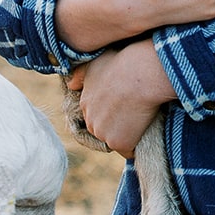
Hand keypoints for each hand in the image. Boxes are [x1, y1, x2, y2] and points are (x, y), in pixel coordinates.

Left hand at [66, 38, 176, 158]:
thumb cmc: (122, 64)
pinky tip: (143, 130)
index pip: (96, 115)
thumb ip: (81, 75)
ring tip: (139, 119)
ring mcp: (104, 134)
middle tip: (132, 112)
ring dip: (126, 135)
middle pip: (103, 130)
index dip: (111, 112)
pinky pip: (128, 151)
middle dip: (116, 126)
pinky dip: (136, 145)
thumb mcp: (96, 63)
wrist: (142, 74)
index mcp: (84, 103)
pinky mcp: (119, 143)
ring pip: (115, 141)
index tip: (123, 105)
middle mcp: (90, 121)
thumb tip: (71, 85)